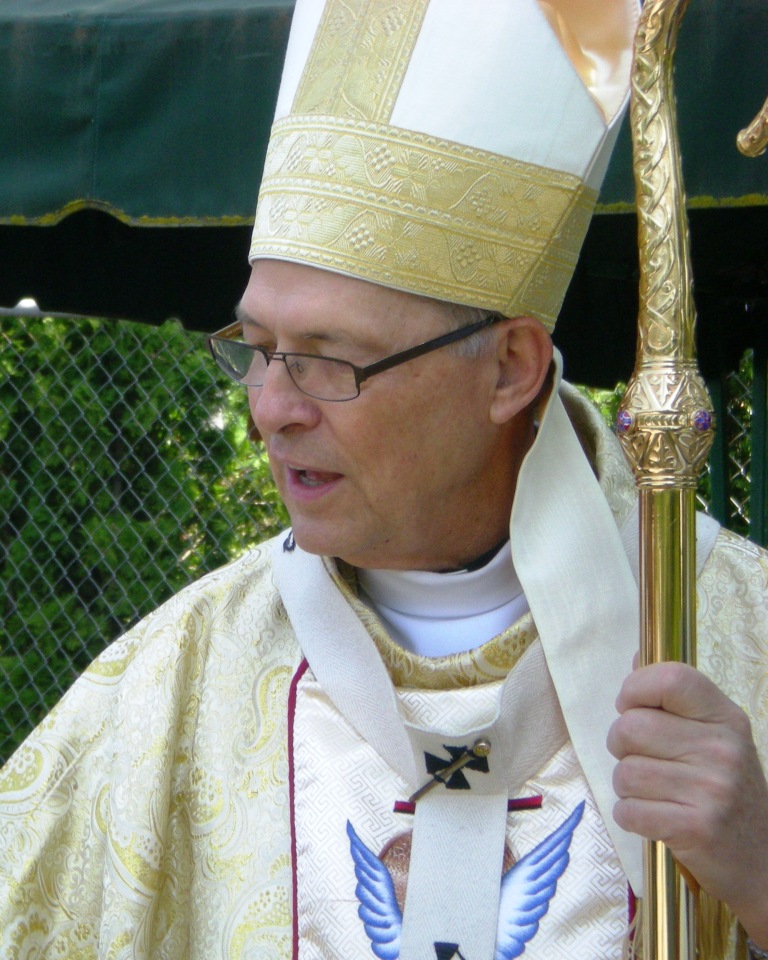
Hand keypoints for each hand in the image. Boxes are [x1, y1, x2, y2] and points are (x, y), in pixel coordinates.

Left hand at [607, 661, 767, 944]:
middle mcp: (722, 748)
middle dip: (621, 746)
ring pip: (625, 772)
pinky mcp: (696, 828)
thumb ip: (674, 698)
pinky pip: (629, 810)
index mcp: (725, 717)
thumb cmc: (725, 789)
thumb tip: (636, 657)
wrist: (761, 859)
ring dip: (627, 787)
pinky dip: (631, 816)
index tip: (631, 707)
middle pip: (631, 727)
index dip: (636, 688)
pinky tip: (654, 817)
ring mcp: (712, 789)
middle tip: (642, 760)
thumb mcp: (713, 735)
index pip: (671, 678)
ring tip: (654, 793)